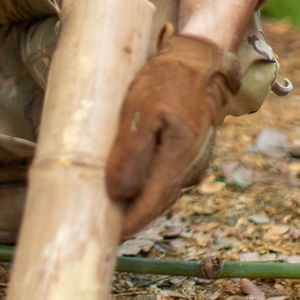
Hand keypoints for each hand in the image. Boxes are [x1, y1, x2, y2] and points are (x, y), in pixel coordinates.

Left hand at [105, 34, 240, 236]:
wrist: (199, 60)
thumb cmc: (166, 80)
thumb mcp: (140, 109)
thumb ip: (131, 153)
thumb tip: (118, 193)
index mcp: (178, 160)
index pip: (150, 206)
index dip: (127, 226)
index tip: (104, 239)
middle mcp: (191, 169)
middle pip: (156, 204)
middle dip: (130, 218)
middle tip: (100, 229)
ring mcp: (195, 163)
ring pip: (161, 191)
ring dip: (139, 201)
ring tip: (109, 209)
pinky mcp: (192, 155)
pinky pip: (166, 177)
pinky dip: (148, 184)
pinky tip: (129, 182)